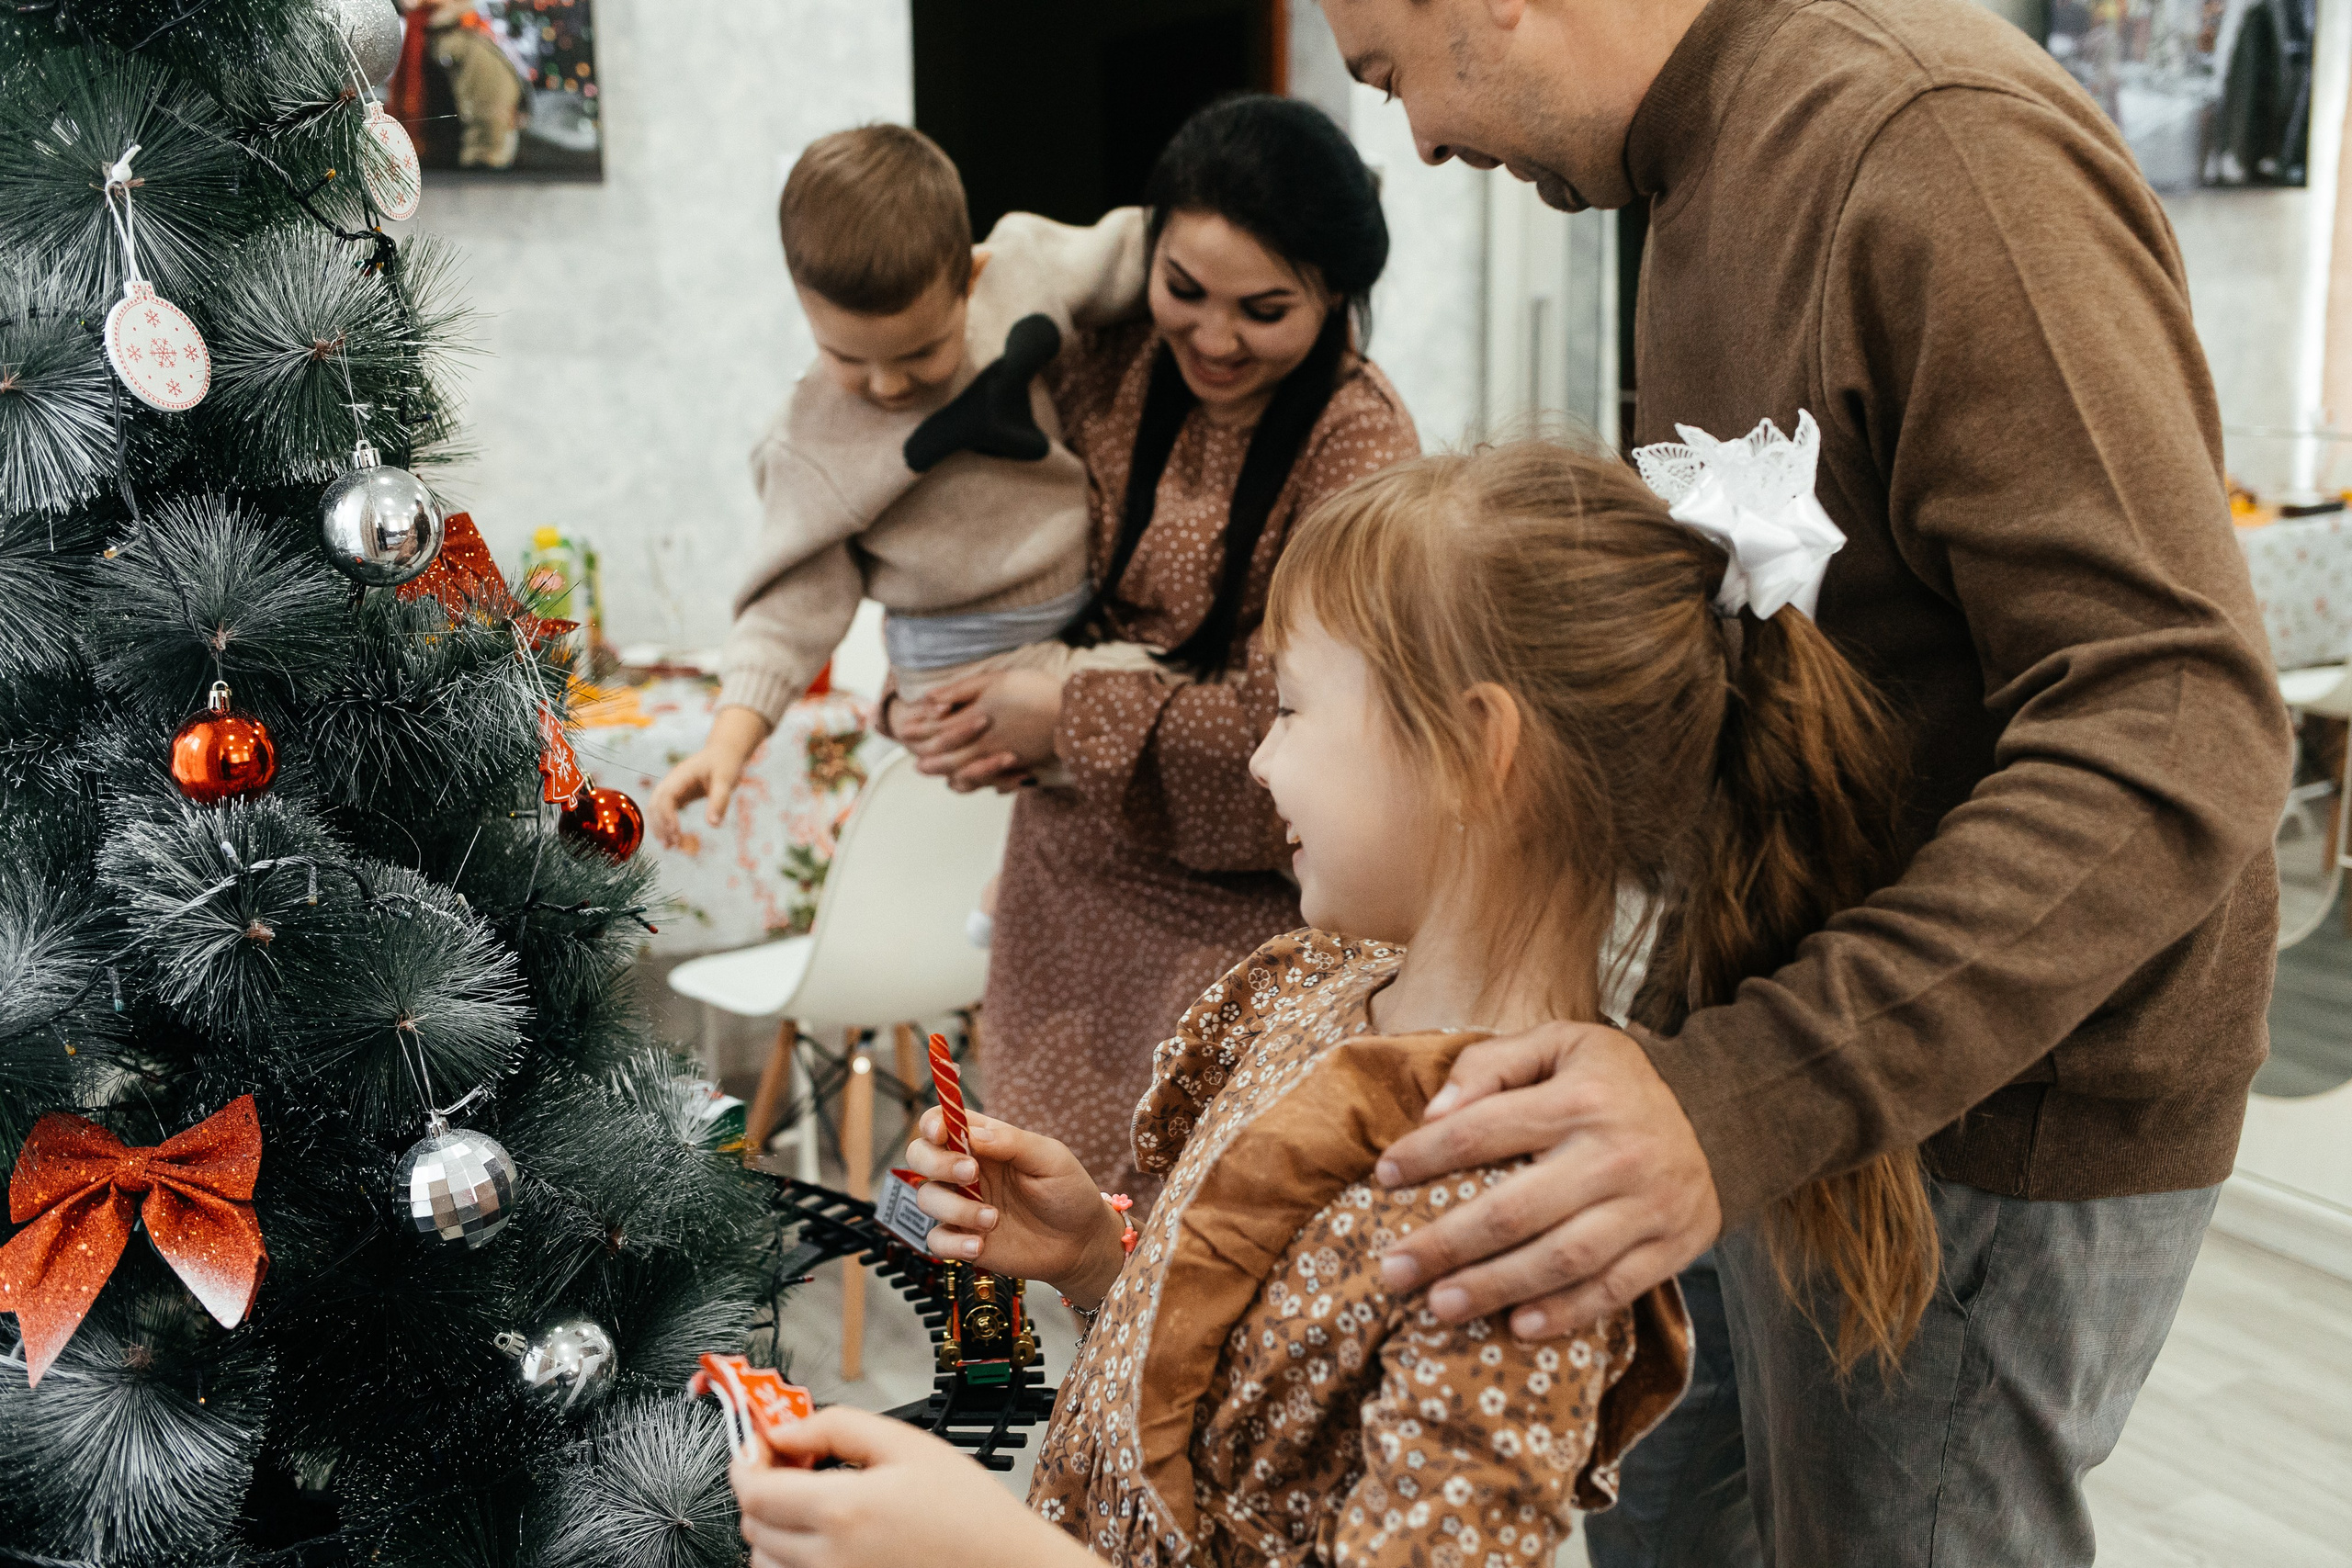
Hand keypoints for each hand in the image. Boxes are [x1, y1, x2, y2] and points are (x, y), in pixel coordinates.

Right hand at [648, 705, 770, 846]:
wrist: (725, 751)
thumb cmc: (726, 763)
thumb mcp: (726, 780)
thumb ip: (720, 800)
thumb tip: (713, 825)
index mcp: (680, 776)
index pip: (665, 798)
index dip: (668, 816)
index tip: (677, 833)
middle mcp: (672, 782)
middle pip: (655, 805)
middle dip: (661, 825)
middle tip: (672, 845)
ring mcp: (673, 788)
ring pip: (657, 809)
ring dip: (660, 827)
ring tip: (669, 847)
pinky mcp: (678, 795)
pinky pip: (666, 811)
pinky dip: (666, 824)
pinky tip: (673, 839)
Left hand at [735, 1406, 1095, 1567]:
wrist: (1006, 1567)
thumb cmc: (969, 1511)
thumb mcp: (907, 1444)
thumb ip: (836, 1427)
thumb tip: (783, 1430)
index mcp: (843, 1510)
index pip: (755, 1492)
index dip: (744, 1465)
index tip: (753, 1448)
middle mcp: (829, 1561)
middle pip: (753, 1528)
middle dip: (759, 1492)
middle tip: (789, 1467)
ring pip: (764, 1564)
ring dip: (771, 1531)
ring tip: (810, 1505)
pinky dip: (790, 1562)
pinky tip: (825, 1538)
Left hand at [897, 670, 1061, 792]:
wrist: (1073, 711)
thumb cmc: (1034, 689)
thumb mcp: (995, 680)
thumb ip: (960, 691)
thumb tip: (929, 699)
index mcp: (976, 720)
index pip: (938, 730)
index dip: (919, 731)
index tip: (905, 731)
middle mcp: (985, 745)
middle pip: (949, 758)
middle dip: (930, 761)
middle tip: (916, 764)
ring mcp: (1001, 759)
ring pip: (968, 775)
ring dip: (951, 776)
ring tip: (943, 778)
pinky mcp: (1019, 766)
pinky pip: (992, 782)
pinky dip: (980, 784)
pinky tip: (976, 783)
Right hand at [904, 1105, 1125, 1306]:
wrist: (1081, 1241)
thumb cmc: (1068, 1191)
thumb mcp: (1049, 1157)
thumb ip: (1012, 1142)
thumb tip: (973, 1135)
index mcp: (983, 1142)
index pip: (940, 1122)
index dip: (932, 1124)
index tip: (941, 1133)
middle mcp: (965, 1171)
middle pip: (920, 1156)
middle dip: (937, 1163)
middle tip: (971, 1174)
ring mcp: (961, 1205)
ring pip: (926, 1197)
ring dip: (955, 1208)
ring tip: (993, 1219)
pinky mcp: (963, 1239)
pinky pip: (935, 1239)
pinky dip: (953, 1243)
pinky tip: (980, 1246)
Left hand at [1372, 1022, 1721, 1339]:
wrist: (1724, 1115)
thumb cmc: (1615, 1083)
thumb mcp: (1560, 1044)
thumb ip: (1491, 1066)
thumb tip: (1432, 1113)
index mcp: (1579, 1098)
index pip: (1484, 1129)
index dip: (1426, 1154)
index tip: (1382, 1176)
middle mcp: (1614, 1154)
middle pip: (1514, 1210)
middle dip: (1445, 1245)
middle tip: (1391, 1272)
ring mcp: (1647, 1206)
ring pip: (1560, 1259)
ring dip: (1494, 1289)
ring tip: (1439, 1307)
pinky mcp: (1672, 1246)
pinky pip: (1613, 1290)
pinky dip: (1565, 1313)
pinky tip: (1517, 1327)